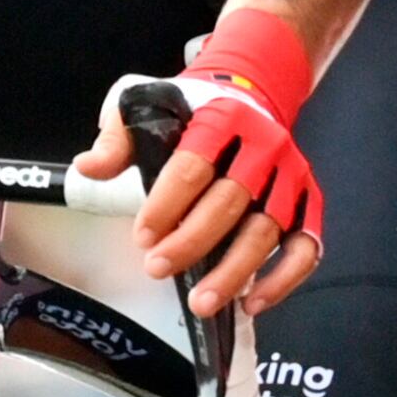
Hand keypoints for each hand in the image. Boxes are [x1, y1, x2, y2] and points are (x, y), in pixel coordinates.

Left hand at [75, 10, 324, 316]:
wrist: (251, 93)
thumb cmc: (194, 110)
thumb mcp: (148, 105)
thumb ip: (119, 136)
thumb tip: (88, 167)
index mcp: (222, 118)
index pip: (193, 166)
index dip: (166, 205)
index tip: (141, 237)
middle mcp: (264, 145)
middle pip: (231, 201)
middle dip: (192, 242)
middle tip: (157, 269)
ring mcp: (291, 175)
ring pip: (268, 230)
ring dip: (235, 271)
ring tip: (201, 302)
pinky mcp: (309, 201)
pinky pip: (306, 247)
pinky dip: (284, 279)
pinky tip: (252, 302)